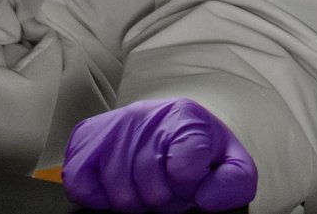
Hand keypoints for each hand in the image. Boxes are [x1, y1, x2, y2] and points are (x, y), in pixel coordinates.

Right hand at [63, 97, 257, 212]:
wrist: (169, 123)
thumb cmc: (199, 148)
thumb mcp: (230, 160)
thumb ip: (235, 181)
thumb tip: (207, 200)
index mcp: (185, 117)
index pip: (185, 168)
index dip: (189, 189)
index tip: (192, 184)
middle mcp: (145, 115)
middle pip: (151, 188)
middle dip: (165, 200)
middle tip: (170, 188)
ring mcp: (112, 126)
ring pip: (119, 192)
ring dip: (136, 201)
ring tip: (147, 186)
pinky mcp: (84, 139)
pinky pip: (80, 184)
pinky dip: (98, 197)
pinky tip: (117, 186)